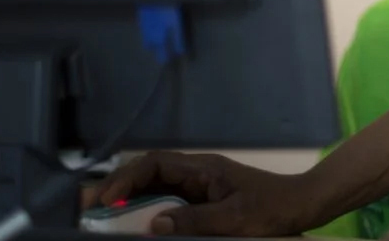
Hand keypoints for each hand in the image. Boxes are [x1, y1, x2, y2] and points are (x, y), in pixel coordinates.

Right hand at [91, 151, 312, 236]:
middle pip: (148, 172)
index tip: (105, 199)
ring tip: (99, 214)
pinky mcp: (203, 199)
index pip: (154, 164)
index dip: (126, 179)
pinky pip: (168, 199)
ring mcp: (199, 185)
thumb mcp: (235, 219)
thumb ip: (195, 221)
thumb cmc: (273, 208)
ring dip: (128, 198)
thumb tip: (153, 224)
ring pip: (155, 186)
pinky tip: (133, 221)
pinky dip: (146, 208)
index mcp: (203, 168)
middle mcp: (197, 172)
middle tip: (86, 205)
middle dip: (117, 186)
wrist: (302, 204)